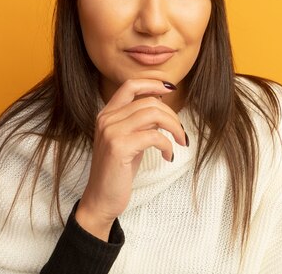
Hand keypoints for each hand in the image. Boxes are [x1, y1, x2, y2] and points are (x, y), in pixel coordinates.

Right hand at [75, 79, 187, 239]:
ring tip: (180, 141)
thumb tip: (162, 106)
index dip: (152, 83)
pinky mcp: (119, 147)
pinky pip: (154, 136)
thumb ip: (140, 122)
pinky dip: (167, 145)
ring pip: (153, 114)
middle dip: (172, 115)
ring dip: (174, 127)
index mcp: (106, 114)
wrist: (101, 199)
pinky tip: (168, 157)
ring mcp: (111, 132)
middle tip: (180, 133)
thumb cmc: (118, 170)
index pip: (130, 85)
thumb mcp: (128, 140)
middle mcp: (106, 119)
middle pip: (149, 101)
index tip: (170, 89)